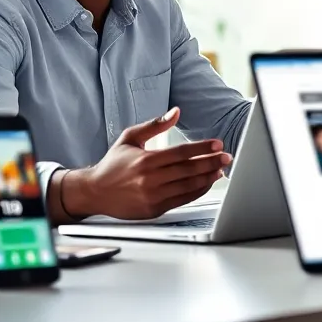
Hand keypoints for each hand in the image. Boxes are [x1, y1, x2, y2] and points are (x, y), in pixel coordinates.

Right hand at [64, 107, 230, 219]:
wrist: (95, 192)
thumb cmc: (113, 164)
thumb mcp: (130, 138)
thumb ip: (154, 125)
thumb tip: (176, 112)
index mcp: (146, 159)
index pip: (181, 152)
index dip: (202, 148)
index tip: (217, 144)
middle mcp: (150, 179)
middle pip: (189, 169)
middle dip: (211, 162)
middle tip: (226, 157)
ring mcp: (153, 196)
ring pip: (188, 186)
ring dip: (207, 177)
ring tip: (219, 169)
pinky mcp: (154, 209)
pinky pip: (182, 200)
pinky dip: (197, 191)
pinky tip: (206, 182)